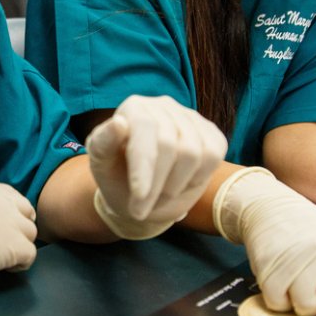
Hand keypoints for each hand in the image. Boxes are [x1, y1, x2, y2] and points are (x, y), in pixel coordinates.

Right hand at [0, 180, 37, 312]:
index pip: (10, 196)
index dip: (11, 214)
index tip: (4, 229)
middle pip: (25, 212)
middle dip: (18, 229)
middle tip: (7, 245)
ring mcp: (4, 222)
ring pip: (30, 233)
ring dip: (20, 246)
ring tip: (3, 260)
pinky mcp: (9, 245)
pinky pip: (30, 254)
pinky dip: (21, 264)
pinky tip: (5, 269)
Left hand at [88, 95, 226, 238]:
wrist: (143, 191)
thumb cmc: (118, 175)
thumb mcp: (102, 165)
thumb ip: (103, 144)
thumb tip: (118, 123)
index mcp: (134, 107)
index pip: (145, 128)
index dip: (144, 165)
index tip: (139, 196)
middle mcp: (163, 105)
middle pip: (170, 144)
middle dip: (156, 185)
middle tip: (140, 210)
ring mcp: (190, 118)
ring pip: (194, 153)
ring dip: (175, 185)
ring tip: (158, 195)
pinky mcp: (211, 132)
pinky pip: (213, 155)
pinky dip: (197, 178)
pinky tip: (181, 182)